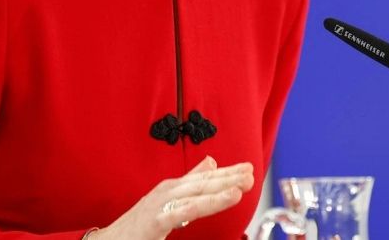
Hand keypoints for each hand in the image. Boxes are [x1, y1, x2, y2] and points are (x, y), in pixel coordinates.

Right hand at [91, 156, 254, 238]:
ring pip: (196, 194)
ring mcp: (160, 204)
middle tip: (251, 172)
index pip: (204, 178)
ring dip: (220, 188)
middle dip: (228, 177)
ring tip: (242, 186)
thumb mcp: (167, 202)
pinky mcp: (155, 220)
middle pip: (203, 183)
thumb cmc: (137, 226)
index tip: (248, 168)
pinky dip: (205, 204)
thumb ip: (190, 183)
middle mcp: (166, 192)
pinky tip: (224, 199)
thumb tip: (210, 163)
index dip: (227, 172)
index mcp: (171, 189)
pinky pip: (183, 211)